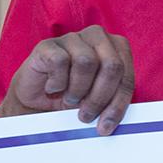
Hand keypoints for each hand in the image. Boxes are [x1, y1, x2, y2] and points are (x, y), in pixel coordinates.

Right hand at [0, 25, 134, 135]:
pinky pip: (60, 61)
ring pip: (86, 62)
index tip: (106, 126)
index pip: (126, 75)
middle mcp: (97, 36)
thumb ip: (113, 103)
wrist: (36, 99)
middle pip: (111, 66)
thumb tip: (114, 120)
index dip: (118, 103)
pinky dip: (57, 82)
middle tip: (86, 116)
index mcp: (117, 46)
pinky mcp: (48, 44)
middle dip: (100, 97)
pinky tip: (53, 87)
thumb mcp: (99, 101)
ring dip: (77, 90)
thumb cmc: (73, 96)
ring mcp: (73, 37)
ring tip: (70, 99)